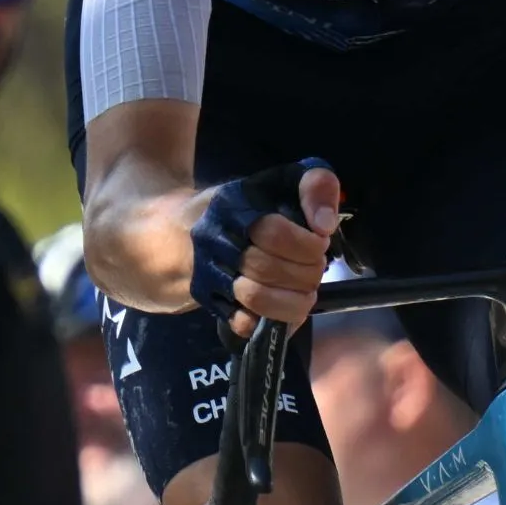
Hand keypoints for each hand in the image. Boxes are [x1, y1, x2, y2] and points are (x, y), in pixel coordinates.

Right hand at [188, 162, 342, 335]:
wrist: (180, 233)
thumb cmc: (244, 207)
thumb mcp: (280, 182)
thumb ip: (314, 187)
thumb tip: (325, 225)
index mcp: (233, 205)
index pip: (276, 233)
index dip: (308, 245)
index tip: (320, 243)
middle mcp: (214, 239)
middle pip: (269, 268)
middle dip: (306, 274)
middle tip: (315, 270)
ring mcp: (207, 272)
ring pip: (256, 297)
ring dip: (294, 302)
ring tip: (306, 293)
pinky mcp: (208, 300)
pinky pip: (242, 323)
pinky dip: (269, 320)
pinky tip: (282, 309)